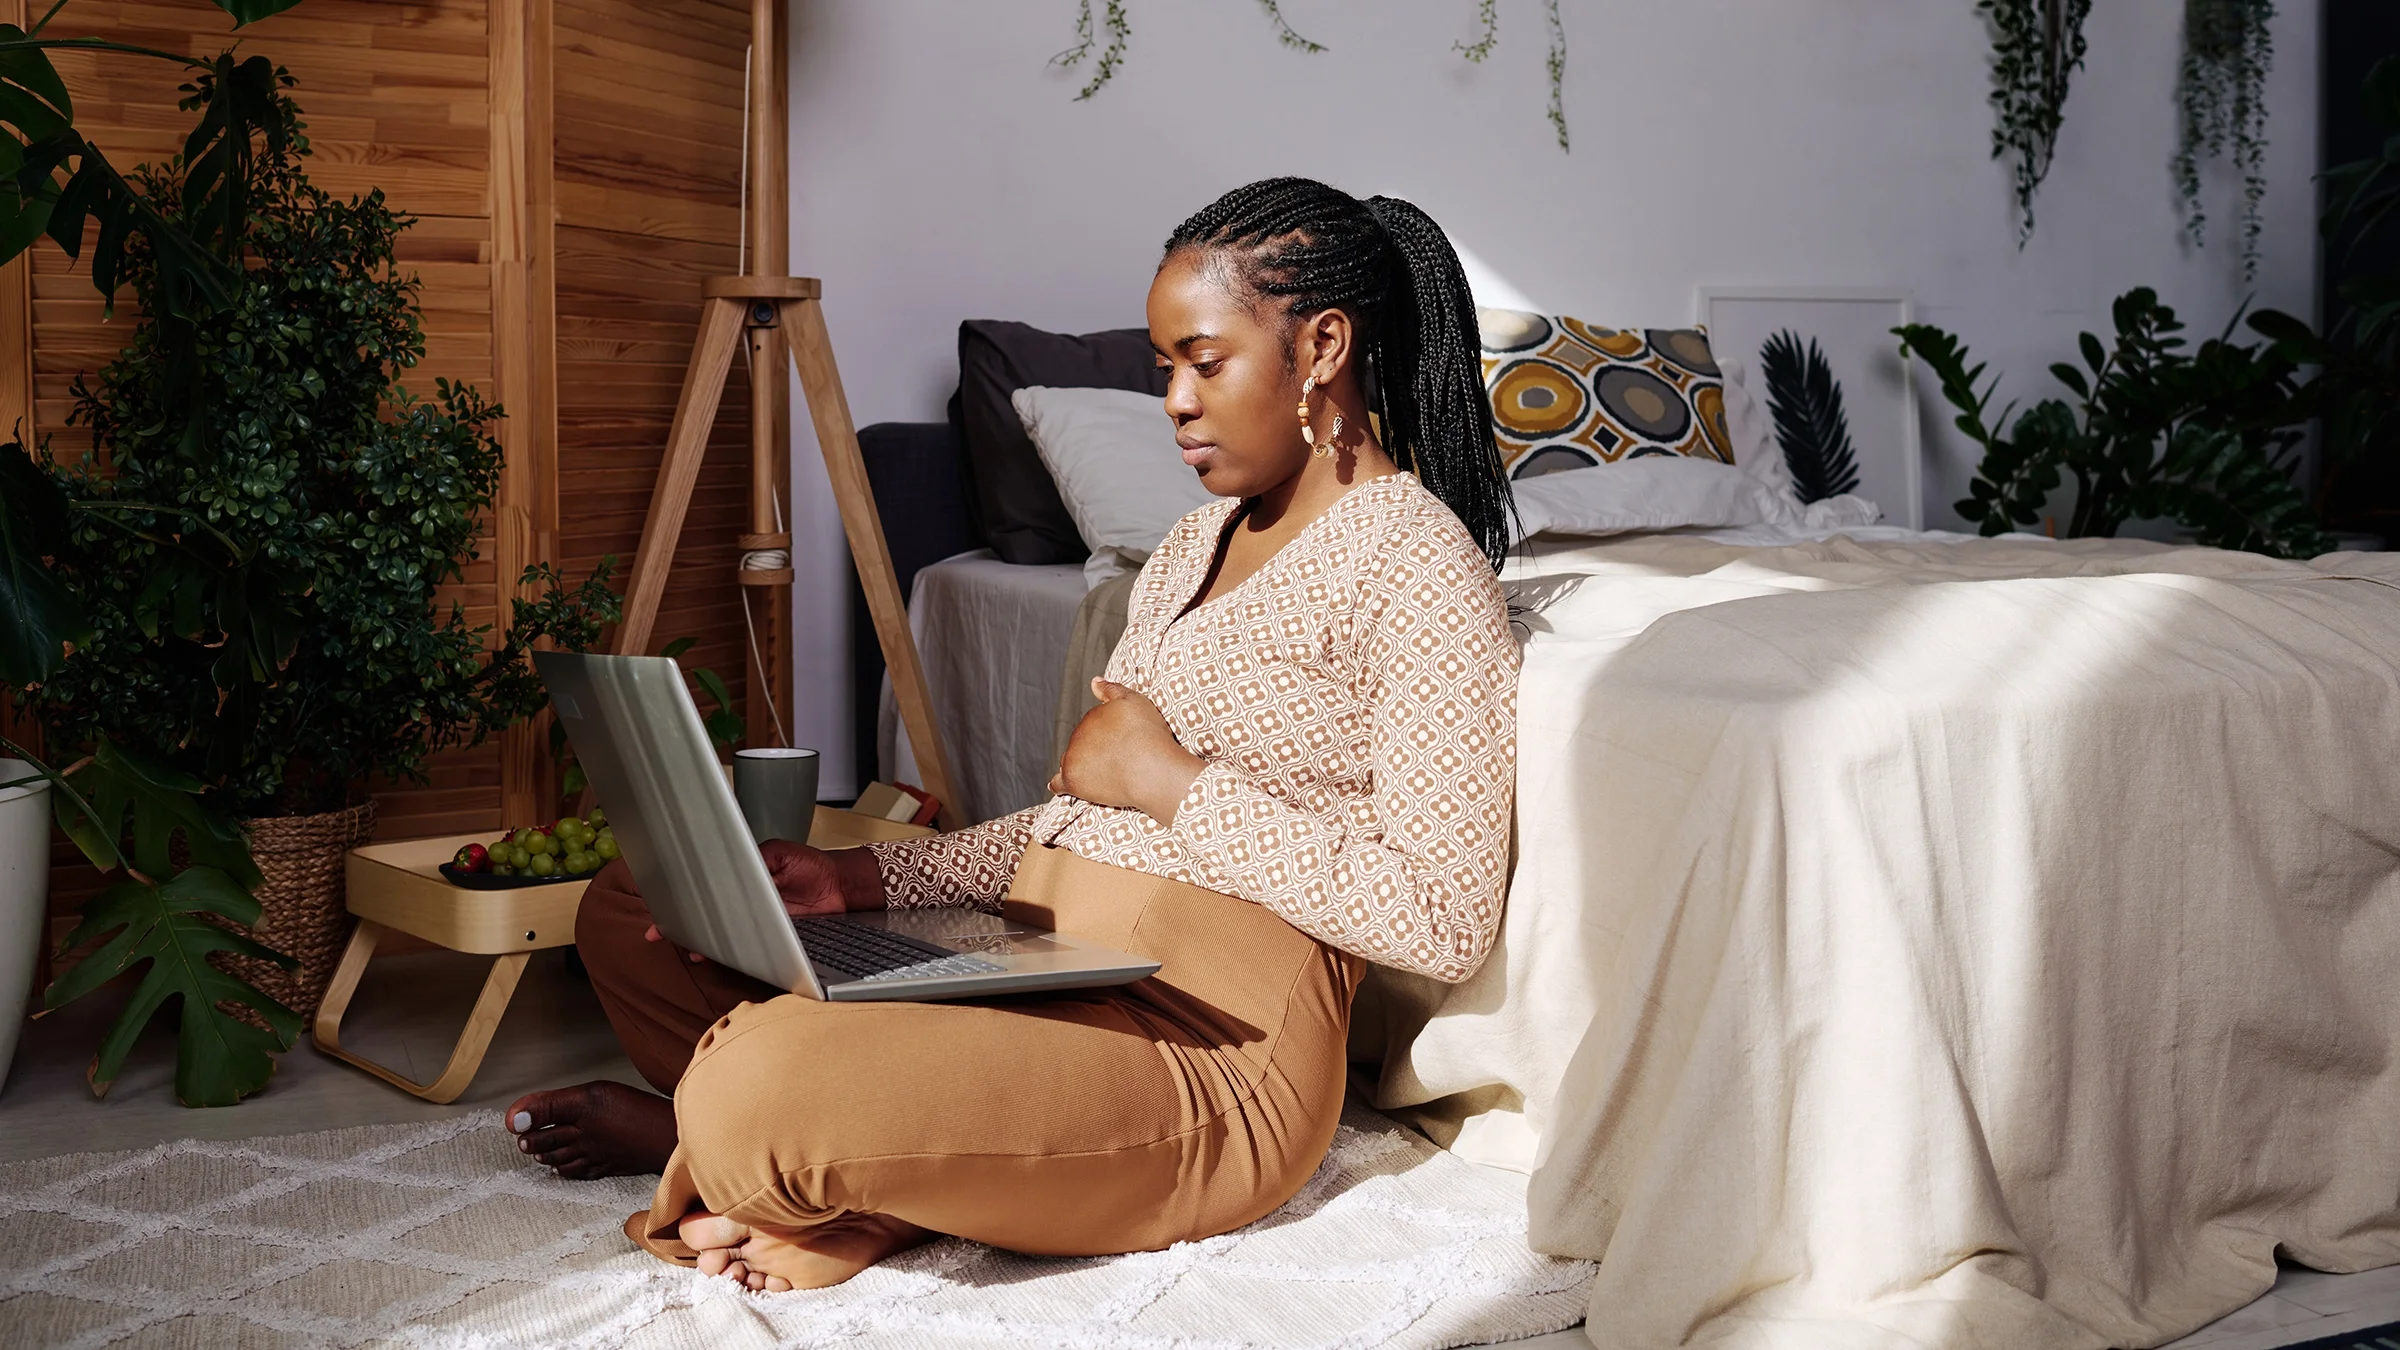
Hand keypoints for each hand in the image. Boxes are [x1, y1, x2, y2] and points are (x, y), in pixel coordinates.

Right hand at [642, 839, 887, 959]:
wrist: (841, 886)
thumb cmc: (811, 865)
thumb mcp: (779, 853)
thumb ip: (757, 859)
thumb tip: (733, 865)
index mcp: (743, 879)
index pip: (707, 888)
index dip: (683, 897)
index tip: (661, 902)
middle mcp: (746, 903)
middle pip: (708, 915)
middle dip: (683, 924)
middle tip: (659, 931)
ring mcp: (757, 923)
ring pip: (723, 935)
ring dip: (703, 942)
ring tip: (687, 947)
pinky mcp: (771, 939)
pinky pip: (747, 948)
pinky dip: (731, 953)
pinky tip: (716, 955)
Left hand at [1049, 679, 1203, 824]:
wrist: (1150, 769)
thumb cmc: (1147, 735)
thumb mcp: (1134, 701)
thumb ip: (1112, 689)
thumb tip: (1094, 681)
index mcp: (1092, 717)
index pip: (1096, 724)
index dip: (1112, 732)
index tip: (1127, 740)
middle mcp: (1078, 735)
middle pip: (1084, 741)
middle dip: (1098, 747)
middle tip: (1123, 757)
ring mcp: (1073, 759)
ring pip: (1073, 759)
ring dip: (1082, 763)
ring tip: (1104, 771)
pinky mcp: (1073, 781)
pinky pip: (1059, 782)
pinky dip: (1059, 783)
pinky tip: (1059, 785)